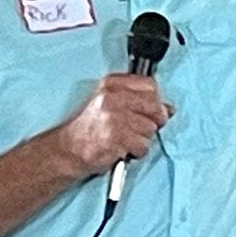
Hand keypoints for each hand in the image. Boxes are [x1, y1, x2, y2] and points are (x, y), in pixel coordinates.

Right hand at [54, 75, 173, 176]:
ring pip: (150, 128)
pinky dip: (136, 151)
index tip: (150, 109)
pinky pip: (143, 145)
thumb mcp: (109, 105)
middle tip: (141, 128)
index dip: (155, 100)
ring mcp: (114, 118)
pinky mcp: (116, 139)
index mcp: (111, 85)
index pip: (150, 85)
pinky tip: (123, 149)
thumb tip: (168, 108)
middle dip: (154, 120)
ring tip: (125, 140)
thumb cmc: (89, 129)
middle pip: (154, 106)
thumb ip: (138, 101)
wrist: (67, 151)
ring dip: (142, 139)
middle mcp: (112, 98)